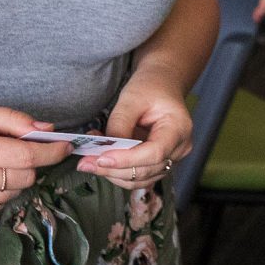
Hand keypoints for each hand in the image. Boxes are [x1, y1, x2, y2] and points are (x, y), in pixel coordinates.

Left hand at [87, 70, 193, 190]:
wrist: (162, 85)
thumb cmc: (151, 87)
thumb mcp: (132, 98)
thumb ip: (119, 125)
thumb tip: (105, 152)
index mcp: (179, 129)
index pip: (154, 153)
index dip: (127, 160)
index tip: (101, 159)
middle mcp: (179, 148)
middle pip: (146, 170)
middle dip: (113, 169)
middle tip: (84, 163)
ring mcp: (171, 158)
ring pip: (141, 179)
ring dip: (113, 173)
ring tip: (90, 161)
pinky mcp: (159, 163)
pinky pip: (139, 177)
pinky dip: (119, 172)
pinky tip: (104, 162)